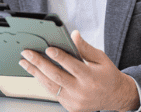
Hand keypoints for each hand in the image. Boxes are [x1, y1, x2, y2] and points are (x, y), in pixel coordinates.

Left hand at [19, 30, 139, 111]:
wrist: (116, 97)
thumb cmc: (107, 75)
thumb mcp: (101, 58)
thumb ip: (85, 48)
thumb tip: (73, 35)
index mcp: (91, 78)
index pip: (72, 66)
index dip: (59, 57)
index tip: (47, 49)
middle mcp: (82, 91)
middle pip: (56, 76)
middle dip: (39, 63)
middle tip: (27, 53)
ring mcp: (75, 101)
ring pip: (51, 86)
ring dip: (35, 73)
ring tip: (24, 62)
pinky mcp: (70, 107)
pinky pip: (53, 93)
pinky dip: (43, 82)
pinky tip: (35, 72)